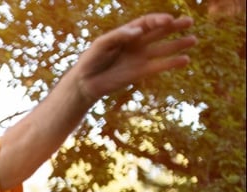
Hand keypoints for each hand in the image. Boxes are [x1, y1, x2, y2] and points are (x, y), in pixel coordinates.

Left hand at [72, 14, 195, 103]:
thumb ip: (118, 36)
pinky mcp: (140, 72)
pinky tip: (186, 60)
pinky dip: (172, 63)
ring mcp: (139, 58)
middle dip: (174, 26)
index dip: (158, 20)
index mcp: (127, 33)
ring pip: (163, 49)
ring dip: (178, 44)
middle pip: (159, 32)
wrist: (85, 82)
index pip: (147, 23)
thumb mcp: (101, 45)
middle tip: (189, 22)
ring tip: (193, 40)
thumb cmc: (90, 60)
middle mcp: (136, 43)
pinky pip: (159, 66)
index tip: (168, 20)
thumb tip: (138, 31)